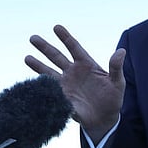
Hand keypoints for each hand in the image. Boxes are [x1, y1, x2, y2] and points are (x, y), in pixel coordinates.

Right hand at [25, 24, 125, 142]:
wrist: (104, 119)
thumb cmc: (113, 99)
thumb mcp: (117, 83)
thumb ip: (116, 68)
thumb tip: (121, 51)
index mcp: (87, 65)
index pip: (74, 47)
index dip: (65, 37)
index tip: (56, 27)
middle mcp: (73, 72)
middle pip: (56, 56)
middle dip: (45, 47)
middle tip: (32, 38)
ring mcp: (66, 84)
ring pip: (49, 72)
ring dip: (37, 65)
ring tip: (26, 57)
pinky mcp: (62, 97)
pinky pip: (50, 90)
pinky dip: (42, 87)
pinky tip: (32, 83)